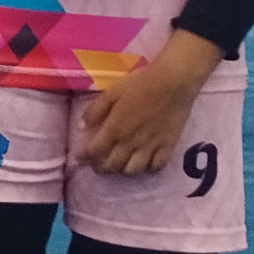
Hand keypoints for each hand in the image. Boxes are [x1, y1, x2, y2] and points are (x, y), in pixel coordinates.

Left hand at [74, 35, 216, 177]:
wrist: (173, 82)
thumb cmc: (140, 84)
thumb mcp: (111, 92)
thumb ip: (95, 110)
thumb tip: (81, 127)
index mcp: (114, 128)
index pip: (94, 152)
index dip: (84, 158)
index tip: (80, 158)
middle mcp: (130, 142)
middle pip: (112, 165)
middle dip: (101, 168)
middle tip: (97, 164)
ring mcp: (151, 146)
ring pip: (133, 170)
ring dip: (123, 170)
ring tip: (120, 164)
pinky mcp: (168, 146)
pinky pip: (157, 166)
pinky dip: (149, 168)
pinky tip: (145, 162)